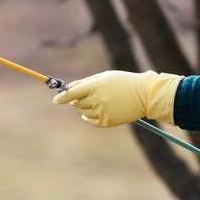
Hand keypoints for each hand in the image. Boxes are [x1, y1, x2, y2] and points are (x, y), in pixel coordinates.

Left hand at [52, 70, 182, 126]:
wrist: (144, 94)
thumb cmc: (122, 82)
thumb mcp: (104, 77)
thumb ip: (85, 83)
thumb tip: (68, 90)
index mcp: (95, 86)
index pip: (72, 93)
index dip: (62, 97)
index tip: (55, 100)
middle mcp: (97, 99)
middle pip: (77, 103)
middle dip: (78, 100)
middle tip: (89, 95)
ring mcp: (102, 111)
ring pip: (83, 112)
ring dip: (86, 107)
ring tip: (100, 101)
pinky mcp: (107, 122)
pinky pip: (91, 121)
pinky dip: (90, 117)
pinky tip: (96, 111)